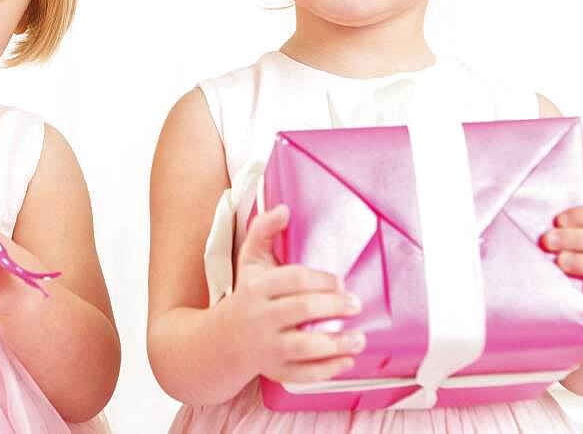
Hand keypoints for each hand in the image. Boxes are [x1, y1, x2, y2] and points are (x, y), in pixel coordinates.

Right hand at [225, 205, 365, 383]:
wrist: (223, 339)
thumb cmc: (246, 295)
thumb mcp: (249, 260)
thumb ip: (263, 230)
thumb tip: (283, 209)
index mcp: (255, 288)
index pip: (292, 279)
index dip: (320, 280)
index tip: (339, 282)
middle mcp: (259, 318)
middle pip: (300, 310)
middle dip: (333, 306)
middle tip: (355, 303)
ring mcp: (267, 346)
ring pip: (303, 346)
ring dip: (335, 343)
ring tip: (358, 337)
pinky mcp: (275, 370)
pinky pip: (303, 374)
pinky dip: (327, 370)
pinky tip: (345, 359)